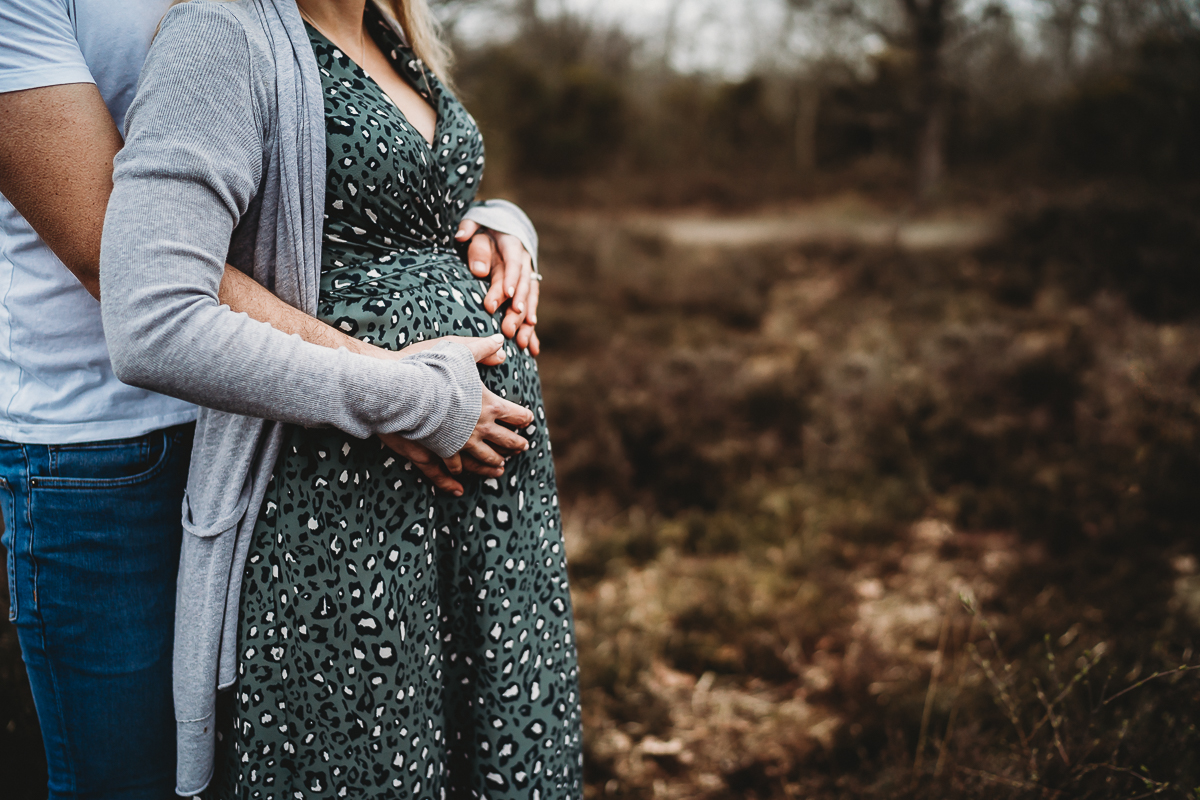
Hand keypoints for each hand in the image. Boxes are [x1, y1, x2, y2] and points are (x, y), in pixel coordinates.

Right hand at [375, 333, 531, 494]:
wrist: (404, 391)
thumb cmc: (433, 369)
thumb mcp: (461, 351)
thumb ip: (483, 348)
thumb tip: (500, 342)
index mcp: (490, 405)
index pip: (516, 415)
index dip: (524, 418)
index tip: (528, 421)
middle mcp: (480, 428)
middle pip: (505, 441)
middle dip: (515, 444)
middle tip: (522, 447)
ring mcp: (461, 443)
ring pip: (483, 458)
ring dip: (493, 463)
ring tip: (500, 468)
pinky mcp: (440, 452)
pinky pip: (451, 469)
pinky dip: (456, 478)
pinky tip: (459, 487)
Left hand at [456, 220, 540, 355]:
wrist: (498, 227)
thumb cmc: (481, 229)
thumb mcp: (475, 226)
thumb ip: (472, 237)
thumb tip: (478, 268)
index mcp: (512, 246)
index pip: (513, 264)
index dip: (510, 280)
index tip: (505, 297)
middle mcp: (524, 263)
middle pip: (522, 288)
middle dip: (517, 310)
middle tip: (507, 328)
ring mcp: (526, 277)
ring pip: (529, 302)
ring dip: (525, 323)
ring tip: (519, 342)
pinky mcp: (526, 290)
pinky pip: (531, 310)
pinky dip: (531, 329)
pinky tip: (531, 347)